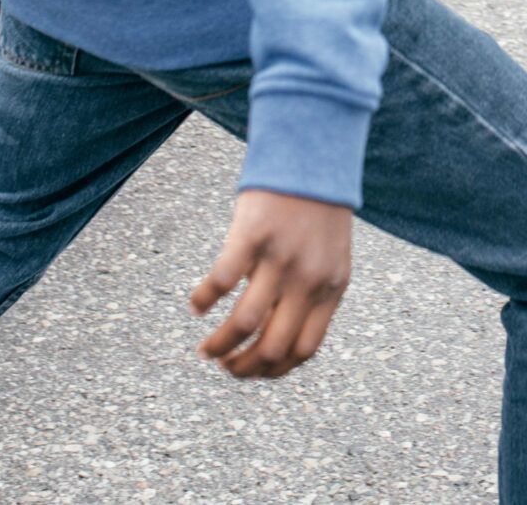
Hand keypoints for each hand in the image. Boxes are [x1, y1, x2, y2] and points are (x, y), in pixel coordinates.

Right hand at [188, 189, 352, 379]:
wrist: (315, 153)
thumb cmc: (319, 208)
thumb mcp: (331, 256)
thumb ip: (314, 292)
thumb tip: (281, 333)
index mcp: (331, 288)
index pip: (303, 349)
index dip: (274, 370)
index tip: (253, 372)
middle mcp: (308, 279)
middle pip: (273, 347)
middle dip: (244, 368)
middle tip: (224, 367)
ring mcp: (281, 258)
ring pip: (245, 323)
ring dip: (220, 346)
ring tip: (206, 351)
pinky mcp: (253, 234)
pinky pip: (222, 280)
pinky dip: (203, 300)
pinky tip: (196, 306)